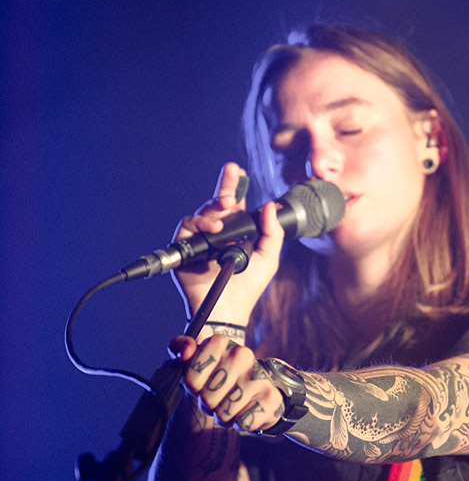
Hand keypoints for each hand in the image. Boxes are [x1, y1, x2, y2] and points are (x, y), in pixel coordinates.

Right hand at [171, 162, 284, 322]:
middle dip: (226, 184)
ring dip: (216, 206)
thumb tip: (270, 206)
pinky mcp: (186, 247)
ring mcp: (201, 239)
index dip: (235, 186)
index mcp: (235, 232)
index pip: (234, 204)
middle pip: (218, 201)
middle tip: (233, 172)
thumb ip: (271, 232)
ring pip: (204, 211)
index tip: (240, 171)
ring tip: (226, 206)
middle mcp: (216, 232)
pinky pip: (188, 225)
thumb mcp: (268, 257)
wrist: (228, 308)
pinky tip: (215, 227)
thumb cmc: (248, 287)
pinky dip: (202, 222)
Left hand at [171, 334, 285, 432]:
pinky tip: (245, 411)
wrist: (253, 390)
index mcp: (220, 342)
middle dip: (208, 404)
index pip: (191, 377)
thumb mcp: (196, 361)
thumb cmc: (219, 376)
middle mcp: (242, 354)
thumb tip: (187, 350)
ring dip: (224, 416)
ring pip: (225, 412)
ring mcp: (259, 375)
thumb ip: (181, 348)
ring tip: (230, 405)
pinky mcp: (272, 397)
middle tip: (217, 398)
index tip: (202, 383)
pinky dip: (240, 424)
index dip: (193, 388)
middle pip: (208, 397)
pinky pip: (244, 422)